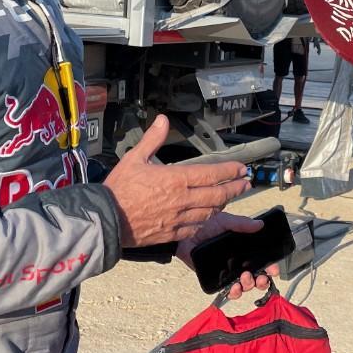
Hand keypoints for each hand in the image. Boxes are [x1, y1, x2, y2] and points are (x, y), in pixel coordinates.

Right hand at [104, 116, 250, 247]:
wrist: (106, 219)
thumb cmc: (119, 189)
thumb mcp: (135, 157)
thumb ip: (153, 139)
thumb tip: (162, 120)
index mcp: (175, 179)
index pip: (211, 174)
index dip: (230, 171)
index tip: (241, 169)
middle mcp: (182, 200)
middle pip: (217, 194)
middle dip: (235, 188)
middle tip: (245, 183)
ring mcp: (179, 218)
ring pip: (210, 212)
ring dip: (223, 203)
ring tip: (229, 197)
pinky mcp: (173, 233)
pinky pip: (197, 227)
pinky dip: (206, 219)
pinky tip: (208, 215)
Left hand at [176, 212, 281, 299]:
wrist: (183, 234)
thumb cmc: (203, 225)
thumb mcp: (224, 221)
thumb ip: (241, 224)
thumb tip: (260, 224)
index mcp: (242, 248)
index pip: (260, 260)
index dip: (269, 267)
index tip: (273, 269)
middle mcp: (236, 261)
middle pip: (255, 276)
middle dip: (261, 280)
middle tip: (261, 277)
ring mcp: (226, 271)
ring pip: (243, 285)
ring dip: (249, 285)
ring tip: (245, 278)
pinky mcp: (214, 278)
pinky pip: (226, 290)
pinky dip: (233, 291)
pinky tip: (234, 287)